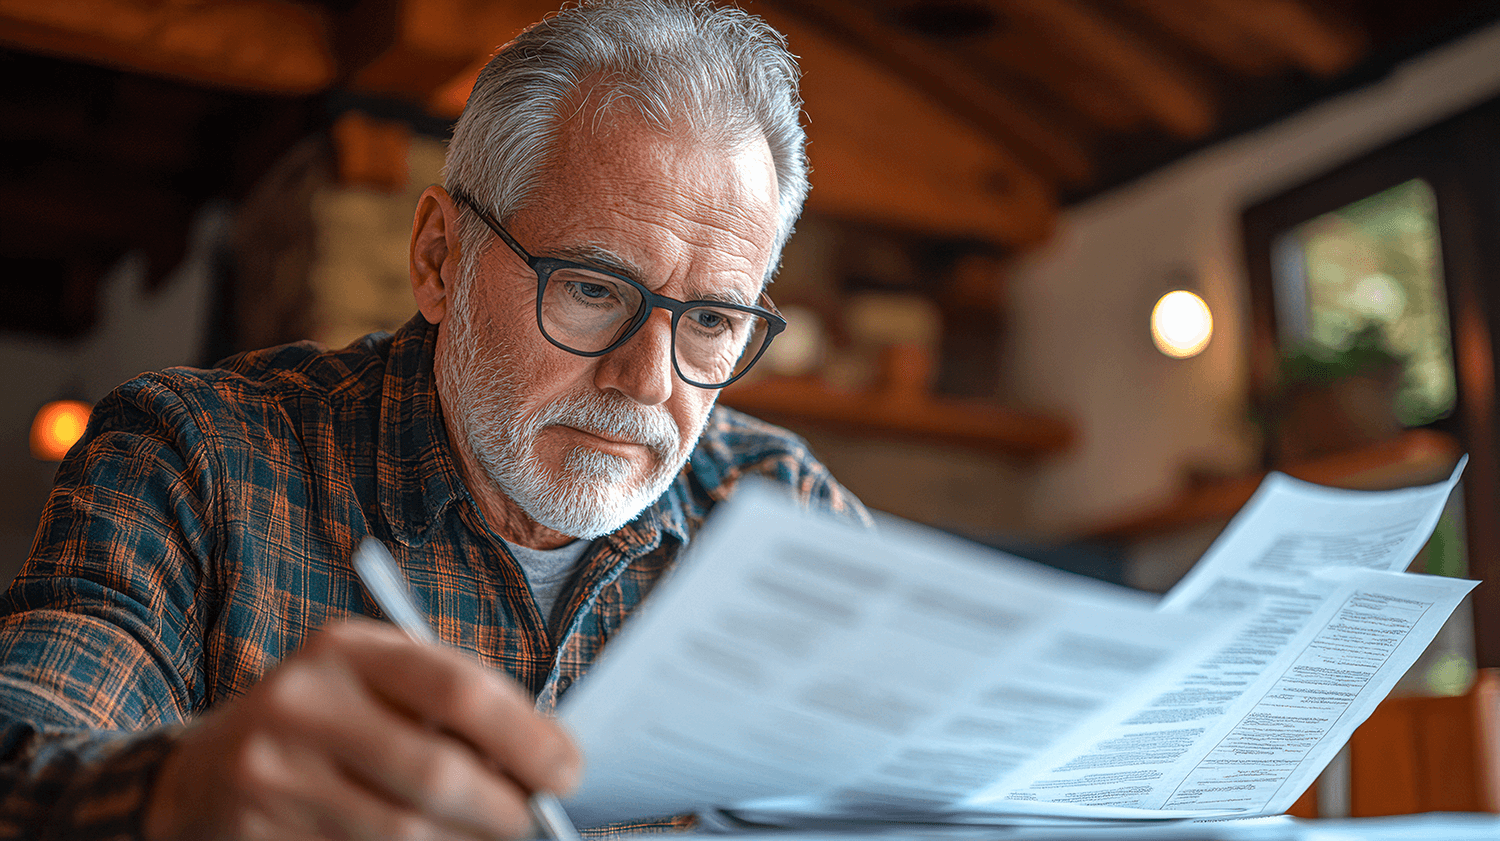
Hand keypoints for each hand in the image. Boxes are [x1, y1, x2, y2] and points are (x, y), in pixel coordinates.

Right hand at [143, 619, 580, 840]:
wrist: (202, 772)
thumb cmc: (326, 721)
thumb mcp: (374, 684)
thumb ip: (448, 707)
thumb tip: (544, 758)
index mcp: (345, 649)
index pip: (457, 691)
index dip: (525, 736)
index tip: (567, 770)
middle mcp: (302, 705)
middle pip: (435, 773)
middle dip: (504, 807)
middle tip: (536, 821)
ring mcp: (272, 776)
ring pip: (404, 833)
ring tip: (492, 836)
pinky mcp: (260, 834)